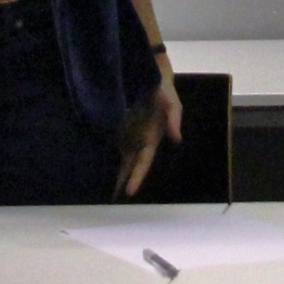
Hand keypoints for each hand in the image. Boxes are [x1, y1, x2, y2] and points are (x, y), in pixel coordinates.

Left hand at [117, 73, 184, 196]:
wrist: (152, 79)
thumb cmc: (163, 91)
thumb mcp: (171, 102)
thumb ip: (173, 119)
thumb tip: (177, 140)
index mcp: (152, 140)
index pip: (143, 163)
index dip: (137, 177)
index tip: (129, 193)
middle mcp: (142, 143)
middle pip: (132, 168)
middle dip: (125, 185)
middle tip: (115, 204)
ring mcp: (132, 138)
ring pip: (124, 164)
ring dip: (119, 179)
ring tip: (111, 198)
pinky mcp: (123, 132)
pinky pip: (118, 151)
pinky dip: (114, 164)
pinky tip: (107, 174)